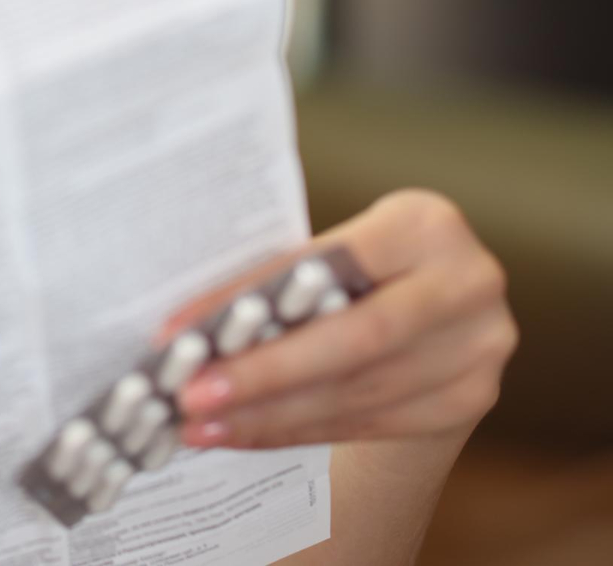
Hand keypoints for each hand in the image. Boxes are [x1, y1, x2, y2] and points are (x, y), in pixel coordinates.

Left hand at [157, 189, 516, 449]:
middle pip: (352, 340)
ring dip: (267, 413)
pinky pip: (367, 422)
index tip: (179, 332)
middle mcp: (466, 283)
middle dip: (262, 374)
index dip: (251, 301)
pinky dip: (295, 429)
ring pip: (356, 392)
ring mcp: (477, 347)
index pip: (327, 265)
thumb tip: (185, 327)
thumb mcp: (333, 252)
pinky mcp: (471, 397)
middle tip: (191, 397)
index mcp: (425, 224)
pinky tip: (243, 432)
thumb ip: (282, 279)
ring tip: (202, 423)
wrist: (438, 312)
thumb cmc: (359, 270)